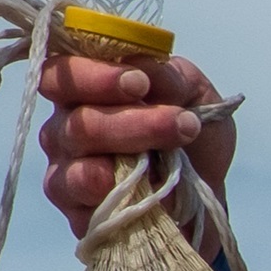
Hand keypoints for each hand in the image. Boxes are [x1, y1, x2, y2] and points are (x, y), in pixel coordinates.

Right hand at [36, 48, 236, 232]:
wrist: (209, 193)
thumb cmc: (193, 135)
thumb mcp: (195, 94)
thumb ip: (168, 75)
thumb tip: (140, 64)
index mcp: (87, 89)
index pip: (62, 72)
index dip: (92, 74)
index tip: (140, 82)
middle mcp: (67, 124)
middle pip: (73, 117)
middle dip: (129, 118)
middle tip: (178, 119)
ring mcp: (65, 166)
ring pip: (77, 153)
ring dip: (131, 147)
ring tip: (175, 150)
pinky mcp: (73, 206)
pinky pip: (76, 193)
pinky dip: (115, 187)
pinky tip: (143, 185)